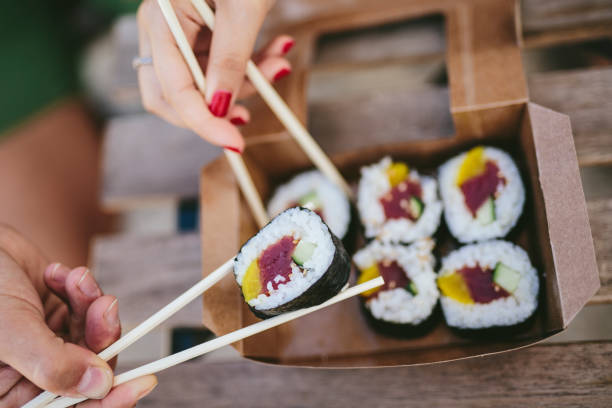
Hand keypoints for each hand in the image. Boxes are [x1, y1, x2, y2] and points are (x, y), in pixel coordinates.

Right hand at [0, 225, 156, 406]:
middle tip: (105, 306)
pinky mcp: (55, 315)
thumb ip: (54, 363)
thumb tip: (101, 385)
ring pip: (93, 336)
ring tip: (78, 279)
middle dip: (102, 336)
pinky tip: (56, 273)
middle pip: (88, 370)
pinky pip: (86, 309)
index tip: (143, 382)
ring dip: (91, 304)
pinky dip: (81, 289)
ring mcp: (45, 343)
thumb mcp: (11, 332)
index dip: (108, 401)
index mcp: (8, 393)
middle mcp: (28, 373)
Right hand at [137, 0, 292, 151]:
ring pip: (203, 85)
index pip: (171, 89)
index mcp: (160, 18)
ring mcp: (180, 34)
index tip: (234, 142)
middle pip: (173, 97)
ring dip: (246, 84)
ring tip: (280, 62)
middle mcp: (162, 30)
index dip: (202, 121)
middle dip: (216, 109)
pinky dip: (251, 68)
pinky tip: (278, 52)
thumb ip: (230, 60)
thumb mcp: (242, 9)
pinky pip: (220, 68)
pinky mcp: (202, 36)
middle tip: (251, 116)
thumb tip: (219, 110)